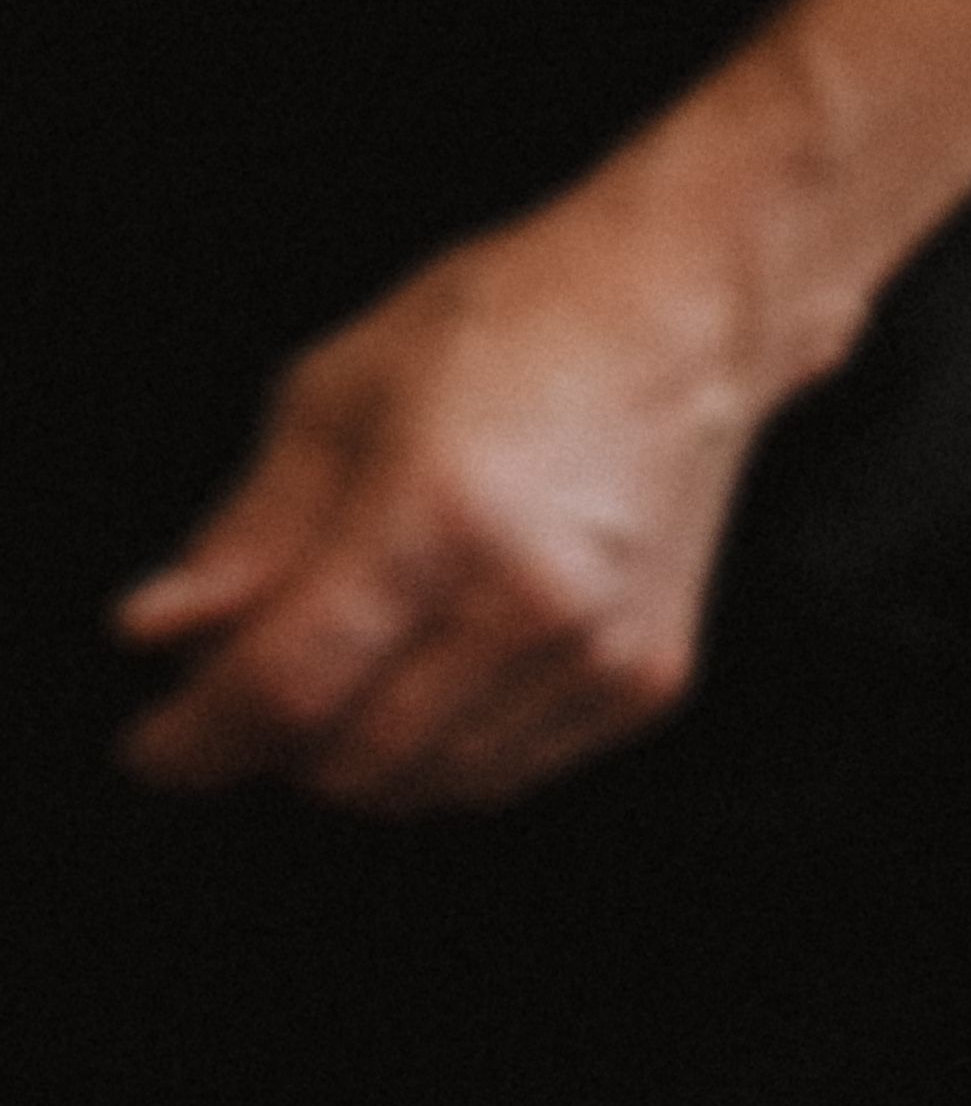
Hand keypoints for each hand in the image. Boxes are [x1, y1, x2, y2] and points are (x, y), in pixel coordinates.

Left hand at [113, 185, 780, 814]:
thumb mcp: (336, 396)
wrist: (683, 317)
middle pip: (352, 762)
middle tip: (240, 692)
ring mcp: (599, 654)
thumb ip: (249, 531)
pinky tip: (422, 682)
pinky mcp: (643, 684)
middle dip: (270, 748)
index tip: (153, 750)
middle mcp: (531, 603)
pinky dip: (439, 756)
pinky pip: (504, 777)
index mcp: (438, 514)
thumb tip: (159, 634)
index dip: (195, 740)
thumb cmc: (514, 326)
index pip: (284, 687)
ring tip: (337, 678)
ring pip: (428, 787)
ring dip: (355, 756)